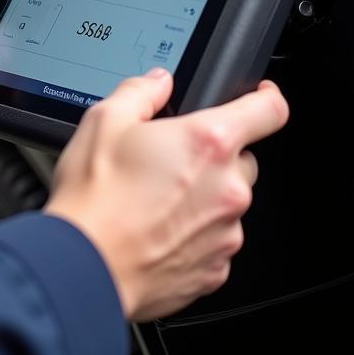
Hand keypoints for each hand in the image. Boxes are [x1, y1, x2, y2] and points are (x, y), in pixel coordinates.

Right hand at [46, 71, 287, 321]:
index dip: (266, 97)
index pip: (270, 110)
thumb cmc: (94, 200)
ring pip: (228, 205)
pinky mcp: (214, 271)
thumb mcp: (105, 121)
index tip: (260, 97)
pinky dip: (193, 236)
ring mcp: (225, 234)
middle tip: (170, 162)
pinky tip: (155, 232)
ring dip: (203, 199)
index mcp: (209, 143)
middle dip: (214, 158)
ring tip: (153, 203)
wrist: (83, 268)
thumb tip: (157, 83)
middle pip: (244, 160)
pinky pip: (214, 243)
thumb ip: (141, 92)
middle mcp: (228, 189)